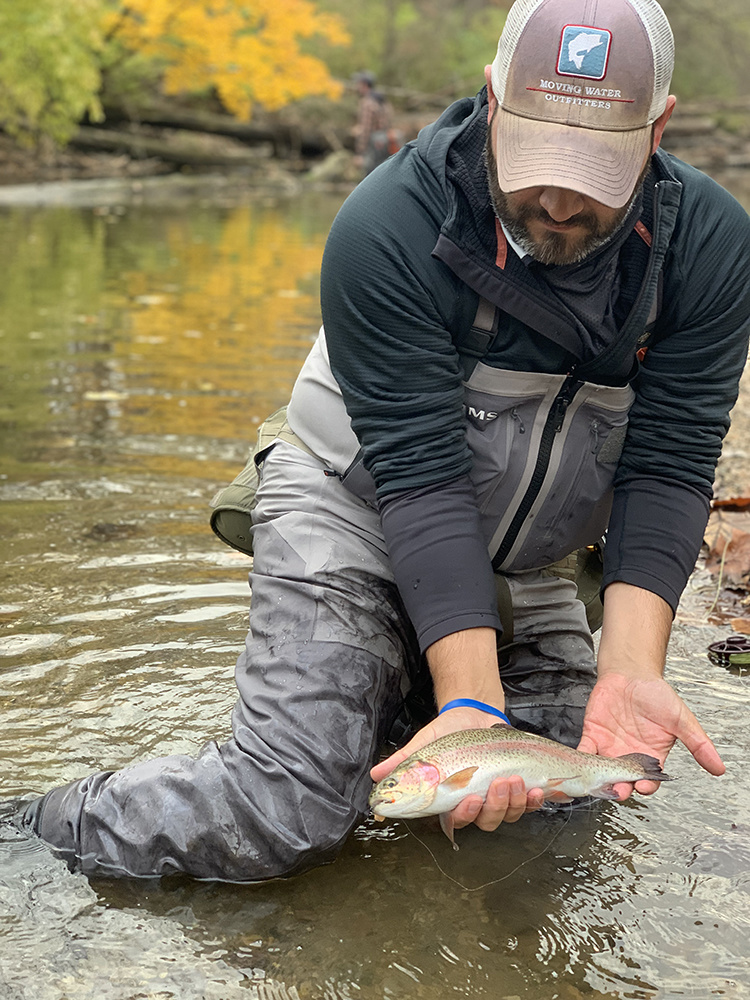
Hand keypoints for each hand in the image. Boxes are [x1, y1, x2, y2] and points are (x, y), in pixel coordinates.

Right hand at [370, 705, 544, 832]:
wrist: (475, 713)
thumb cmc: (448, 731)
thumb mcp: (425, 743)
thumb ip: (404, 760)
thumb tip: (375, 776)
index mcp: (451, 800)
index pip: (456, 820)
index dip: (465, 815)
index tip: (470, 799)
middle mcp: (476, 804)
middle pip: (486, 821)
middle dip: (496, 806)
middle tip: (501, 784)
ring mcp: (499, 799)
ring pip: (509, 815)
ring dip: (515, 802)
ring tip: (515, 780)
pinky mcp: (520, 789)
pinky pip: (530, 806)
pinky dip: (535, 801)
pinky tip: (537, 790)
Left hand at [577, 672, 725, 800]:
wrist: (631, 672)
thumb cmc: (656, 694)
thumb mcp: (681, 719)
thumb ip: (698, 744)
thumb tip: (719, 768)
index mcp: (650, 756)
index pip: (648, 780)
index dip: (645, 785)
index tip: (644, 786)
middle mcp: (629, 756)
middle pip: (623, 781)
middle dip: (621, 789)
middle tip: (619, 791)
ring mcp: (609, 747)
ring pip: (602, 772)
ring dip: (599, 780)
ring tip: (601, 783)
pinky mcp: (592, 735)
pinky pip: (584, 752)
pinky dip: (580, 759)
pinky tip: (580, 764)